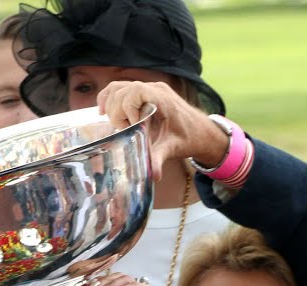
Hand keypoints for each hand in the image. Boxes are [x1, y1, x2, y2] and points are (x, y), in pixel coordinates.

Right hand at [97, 81, 229, 181]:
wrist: (202, 132)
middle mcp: (156, 89)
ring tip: (118, 125)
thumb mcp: (173, 149)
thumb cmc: (189, 138)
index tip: (133, 126)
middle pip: (123, 91)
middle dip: (117, 112)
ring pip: (119, 88)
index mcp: (163, 99)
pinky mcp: (145, 92)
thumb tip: (152, 175)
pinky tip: (104, 112)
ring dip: (111, 106)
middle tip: (125, 131)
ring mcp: (150, 88)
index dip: (127, 108)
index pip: (135, 91)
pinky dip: (110, 98)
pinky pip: (121, 89)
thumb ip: (159, 159)